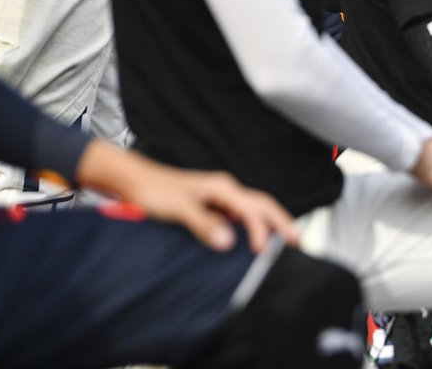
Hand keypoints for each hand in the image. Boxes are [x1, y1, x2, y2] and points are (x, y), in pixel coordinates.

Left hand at [77, 141, 297, 252]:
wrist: (133, 180)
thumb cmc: (154, 190)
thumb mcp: (178, 208)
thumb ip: (204, 224)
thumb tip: (229, 242)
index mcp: (223, 188)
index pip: (253, 209)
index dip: (262, 230)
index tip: (262, 251)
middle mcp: (226, 190)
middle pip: (262, 205)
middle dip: (281, 222)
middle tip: (298, 241)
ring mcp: (220, 198)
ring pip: (253, 210)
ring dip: (268, 224)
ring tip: (283, 240)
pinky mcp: (212, 206)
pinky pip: (239, 216)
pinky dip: (251, 226)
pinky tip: (251, 238)